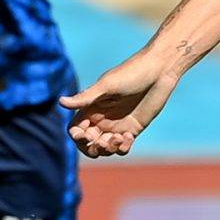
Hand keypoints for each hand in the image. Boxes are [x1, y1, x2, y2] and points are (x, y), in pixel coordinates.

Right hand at [60, 52, 181, 158]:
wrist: (159, 71)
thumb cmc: (131, 73)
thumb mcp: (107, 86)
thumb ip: (85, 98)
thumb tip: (60, 102)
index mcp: (91, 107)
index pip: (76, 129)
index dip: (77, 137)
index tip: (87, 136)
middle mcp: (101, 118)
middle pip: (88, 143)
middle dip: (93, 148)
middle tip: (104, 142)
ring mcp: (116, 125)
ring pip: (104, 148)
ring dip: (108, 149)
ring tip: (120, 137)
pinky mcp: (132, 130)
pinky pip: (122, 147)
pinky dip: (122, 147)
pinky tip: (129, 136)